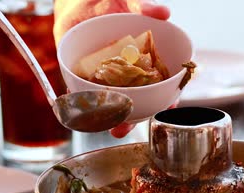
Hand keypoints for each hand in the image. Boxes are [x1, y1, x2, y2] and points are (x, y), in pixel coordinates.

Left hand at [54, 0, 170, 137]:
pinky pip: (84, 90)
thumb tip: (164, 12)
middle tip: (123, 129)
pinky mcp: (84, 73)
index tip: (167, 108)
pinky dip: (81, 99)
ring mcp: (105, 75)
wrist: (79, 0)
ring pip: (110, 100)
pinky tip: (77, 106)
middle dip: (130, 117)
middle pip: (134, 100)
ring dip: (105, 115)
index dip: (165, 98)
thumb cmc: (109, 2)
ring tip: (100, 126)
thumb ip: (145, 7)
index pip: (159, 84)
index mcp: (142, 60)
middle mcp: (126, 72)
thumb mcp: (129, 2)